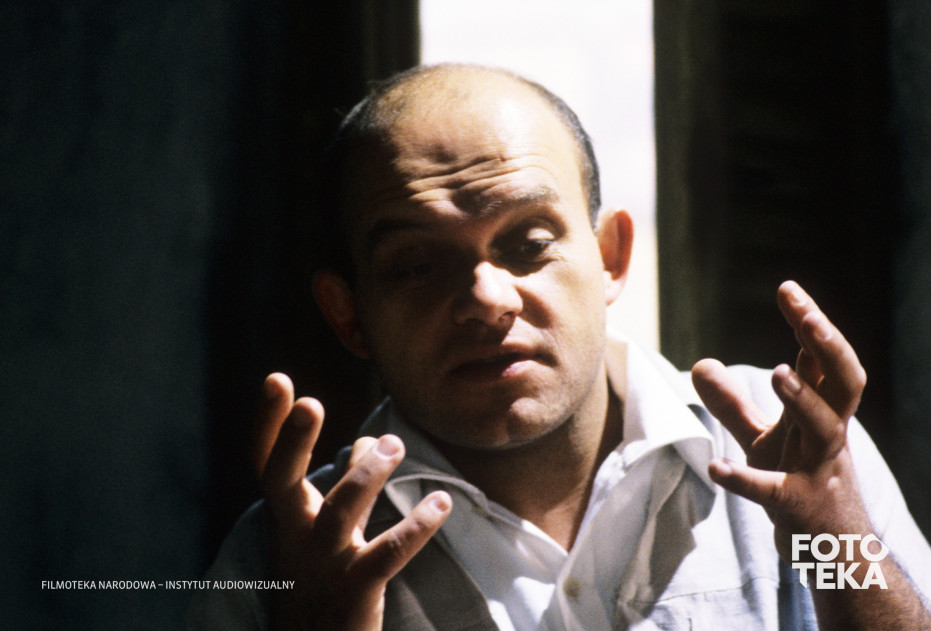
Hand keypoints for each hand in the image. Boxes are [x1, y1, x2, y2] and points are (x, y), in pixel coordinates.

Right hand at [256, 373, 451, 630]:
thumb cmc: (319, 581)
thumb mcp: (322, 530)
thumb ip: (346, 483)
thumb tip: (374, 439)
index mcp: (285, 518)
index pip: (266, 464)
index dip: (268, 424)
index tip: (277, 379)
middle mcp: (295, 537)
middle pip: (283, 482)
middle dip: (293, 442)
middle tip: (311, 404)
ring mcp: (324, 564)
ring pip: (340, 511)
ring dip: (367, 474)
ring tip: (394, 443)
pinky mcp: (356, 591)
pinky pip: (388, 554)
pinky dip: (417, 526)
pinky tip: (441, 502)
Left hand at [691, 281, 870, 557]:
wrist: (835, 552)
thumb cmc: (801, 482)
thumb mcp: (765, 439)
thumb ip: (733, 404)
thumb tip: (697, 363)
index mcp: (823, 413)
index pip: (823, 360)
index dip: (810, 324)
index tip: (787, 288)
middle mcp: (829, 435)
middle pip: (845, 382)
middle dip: (828, 346)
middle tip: (806, 316)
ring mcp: (819, 470)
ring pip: (826, 430)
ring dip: (803, 401)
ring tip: (778, 372)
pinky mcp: (799, 507)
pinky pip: (776, 490)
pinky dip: (746, 479)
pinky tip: (715, 468)